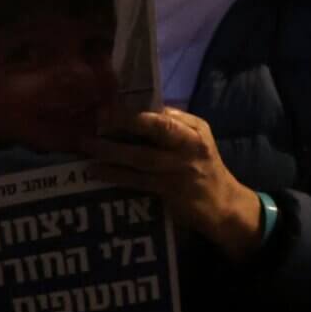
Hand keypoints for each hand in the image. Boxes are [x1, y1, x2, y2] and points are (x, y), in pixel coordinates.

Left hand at [85, 109, 262, 257]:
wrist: (223, 204)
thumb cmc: (201, 166)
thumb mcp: (195, 140)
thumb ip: (171, 124)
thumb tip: (136, 108)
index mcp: (194, 130)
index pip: (164, 115)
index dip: (134, 110)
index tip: (107, 107)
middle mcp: (190, 146)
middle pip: (157, 129)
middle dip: (125, 122)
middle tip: (96, 121)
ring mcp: (180, 169)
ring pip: (142, 157)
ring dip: (112, 151)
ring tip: (86, 146)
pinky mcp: (171, 191)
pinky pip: (138, 181)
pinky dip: (116, 175)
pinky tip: (97, 172)